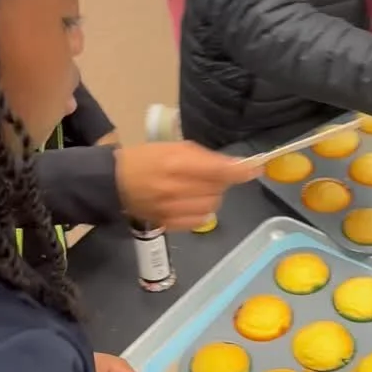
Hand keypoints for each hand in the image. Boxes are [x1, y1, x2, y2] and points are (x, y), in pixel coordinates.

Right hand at [114, 142, 260, 229]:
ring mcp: (172, 209)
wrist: (114, 182)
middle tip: (208, 175)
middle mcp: (176, 188)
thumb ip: (205, 157)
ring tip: (197, 189)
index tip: (256, 168)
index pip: (219, 170)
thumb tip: (236, 165)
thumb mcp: (174, 147)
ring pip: (212, 206)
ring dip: (212, 197)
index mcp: (177, 164)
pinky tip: (191, 202)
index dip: (241, 171)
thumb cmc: (146, 158)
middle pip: (219, 190)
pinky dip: (203, 211)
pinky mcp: (169, 223)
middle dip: (221, 182)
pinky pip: (200, 220)